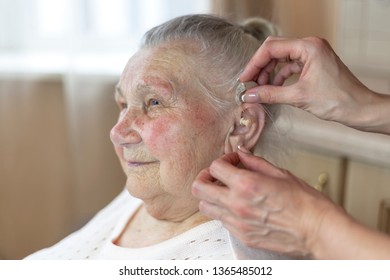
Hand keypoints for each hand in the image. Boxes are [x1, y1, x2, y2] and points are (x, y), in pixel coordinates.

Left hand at [192, 150, 343, 256]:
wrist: (317, 230)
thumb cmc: (305, 202)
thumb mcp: (280, 173)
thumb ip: (255, 162)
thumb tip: (241, 153)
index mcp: (246, 185)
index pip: (215, 167)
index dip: (223, 160)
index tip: (233, 161)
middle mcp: (236, 204)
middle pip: (199, 188)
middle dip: (205, 177)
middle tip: (217, 175)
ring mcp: (237, 222)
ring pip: (205, 207)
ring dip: (211, 195)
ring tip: (226, 191)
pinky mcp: (242, 235)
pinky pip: (221, 221)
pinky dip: (223, 211)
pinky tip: (238, 206)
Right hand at [239, 36, 385, 131]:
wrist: (360, 109)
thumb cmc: (337, 100)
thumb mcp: (298, 97)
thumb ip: (270, 94)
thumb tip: (249, 95)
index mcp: (308, 47)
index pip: (272, 48)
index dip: (255, 63)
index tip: (244, 78)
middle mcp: (310, 46)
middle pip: (275, 51)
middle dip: (260, 67)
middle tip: (249, 84)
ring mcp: (312, 54)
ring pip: (282, 59)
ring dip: (269, 73)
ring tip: (260, 89)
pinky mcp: (313, 64)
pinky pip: (290, 66)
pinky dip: (279, 76)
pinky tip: (273, 89)